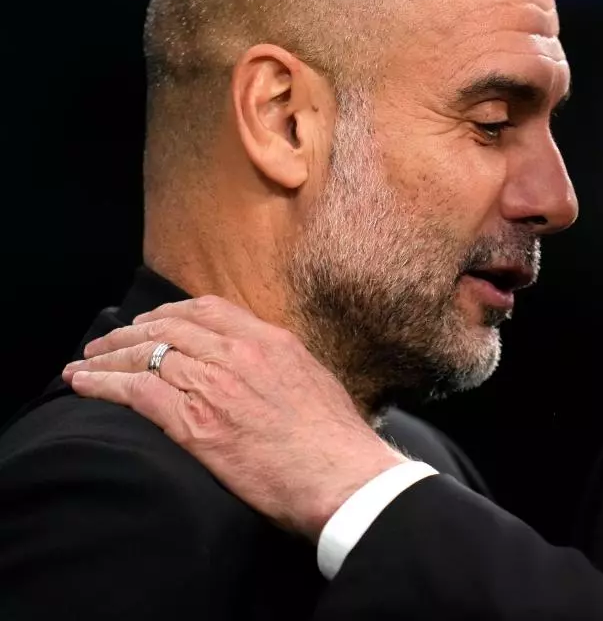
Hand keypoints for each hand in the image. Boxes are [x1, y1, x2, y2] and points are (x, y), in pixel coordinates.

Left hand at [62, 296, 406, 540]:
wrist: (338, 473)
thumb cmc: (333, 440)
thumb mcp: (313, 382)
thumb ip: (281, 367)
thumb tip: (264, 372)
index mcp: (270, 341)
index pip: (208, 309)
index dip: (169, 312)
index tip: (150, 322)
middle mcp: (239, 352)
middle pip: (168, 328)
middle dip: (128, 333)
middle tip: (104, 343)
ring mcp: (215, 383)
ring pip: (145, 354)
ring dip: (107, 358)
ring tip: (83, 364)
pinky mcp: (194, 420)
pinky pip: (136, 391)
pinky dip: (104, 385)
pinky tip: (84, 386)